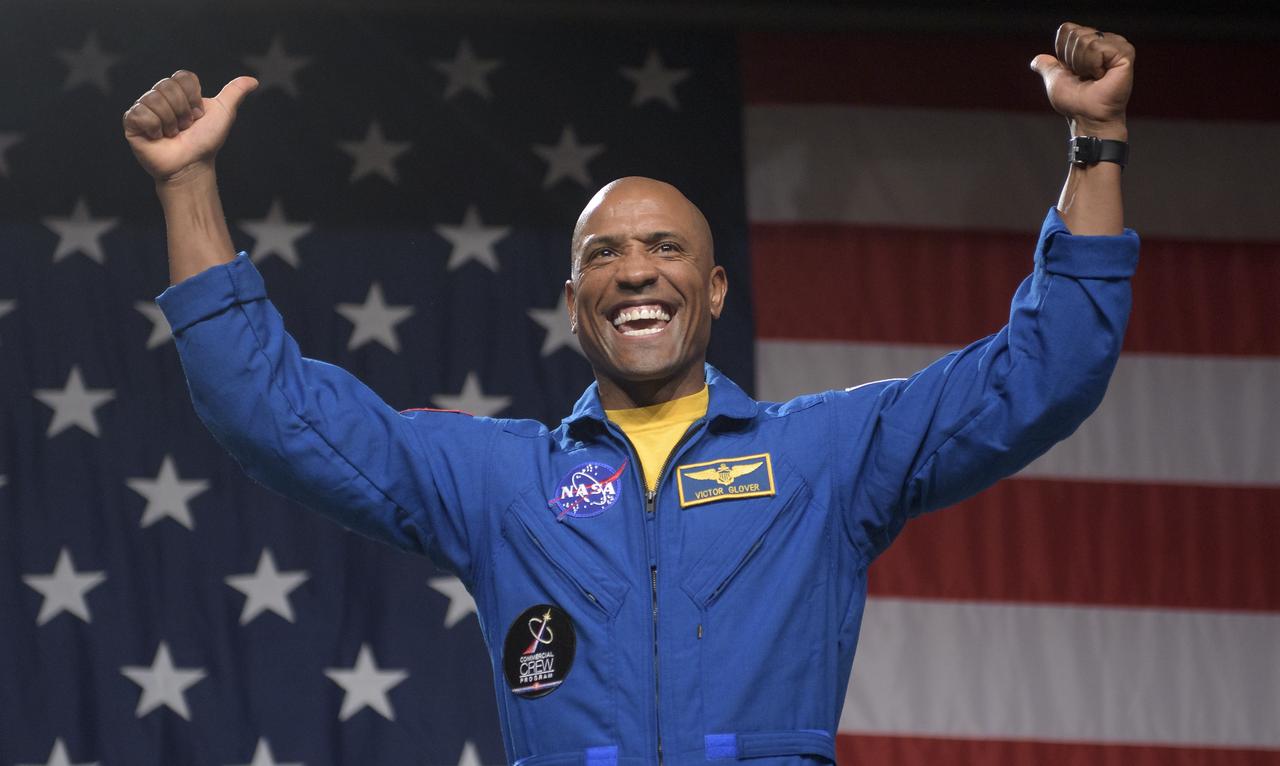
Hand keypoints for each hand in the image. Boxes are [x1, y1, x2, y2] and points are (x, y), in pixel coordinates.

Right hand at [122, 71, 257, 183]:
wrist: (192, 165)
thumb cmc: (206, 142)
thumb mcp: (223, 114)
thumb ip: (234, 93)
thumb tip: (252, 80)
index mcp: (178, 91)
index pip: (183, 78)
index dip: (194, 99)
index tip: (197, 116)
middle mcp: (159, 96)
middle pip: (168, 86)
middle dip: (183, 112)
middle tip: (184, 128)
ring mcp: (144, 108)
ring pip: (155, 99)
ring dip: (170, 122)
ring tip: (171, 134)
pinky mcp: (132, 121)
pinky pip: (141, 113)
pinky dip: (154, 128)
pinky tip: (157, 137)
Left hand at [1031, 23, 1133, 138]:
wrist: (1088, 118)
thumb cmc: (1074, 103)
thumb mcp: (1055, 81)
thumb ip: (1047, 67)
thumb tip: (1037, 60)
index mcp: (1089, 46)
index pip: (1067, 30)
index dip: (1063, 53)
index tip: (1073, 72)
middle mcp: (1104, 42)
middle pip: (1076, 34)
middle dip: (1073, 59)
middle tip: (1085, 77)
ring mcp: (1117, 46)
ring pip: (1086, 40)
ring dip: (1082, 64)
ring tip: (1095, 77)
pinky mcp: (1125, 52)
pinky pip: (1096, 47)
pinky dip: (1092, 65)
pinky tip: (1103, 76)